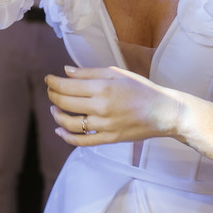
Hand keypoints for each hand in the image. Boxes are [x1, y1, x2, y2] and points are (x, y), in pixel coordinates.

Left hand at [44, 65, 183, 146]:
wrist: (164, 112)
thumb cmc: (141, 89)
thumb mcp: (117, 74)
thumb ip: (89, 73)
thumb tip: (66, 71)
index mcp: (103, 88)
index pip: (66, 86)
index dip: (52, 82)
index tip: (48, 79)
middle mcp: (101, 107)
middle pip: (65, 103)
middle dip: (52, 95)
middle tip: (51, 91)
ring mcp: (104, 125)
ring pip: (69, 123)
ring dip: (56, 115)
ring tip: (54, 108)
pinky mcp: (109, 139)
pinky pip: (82, 141)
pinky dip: (67, 137)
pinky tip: (59, 130)